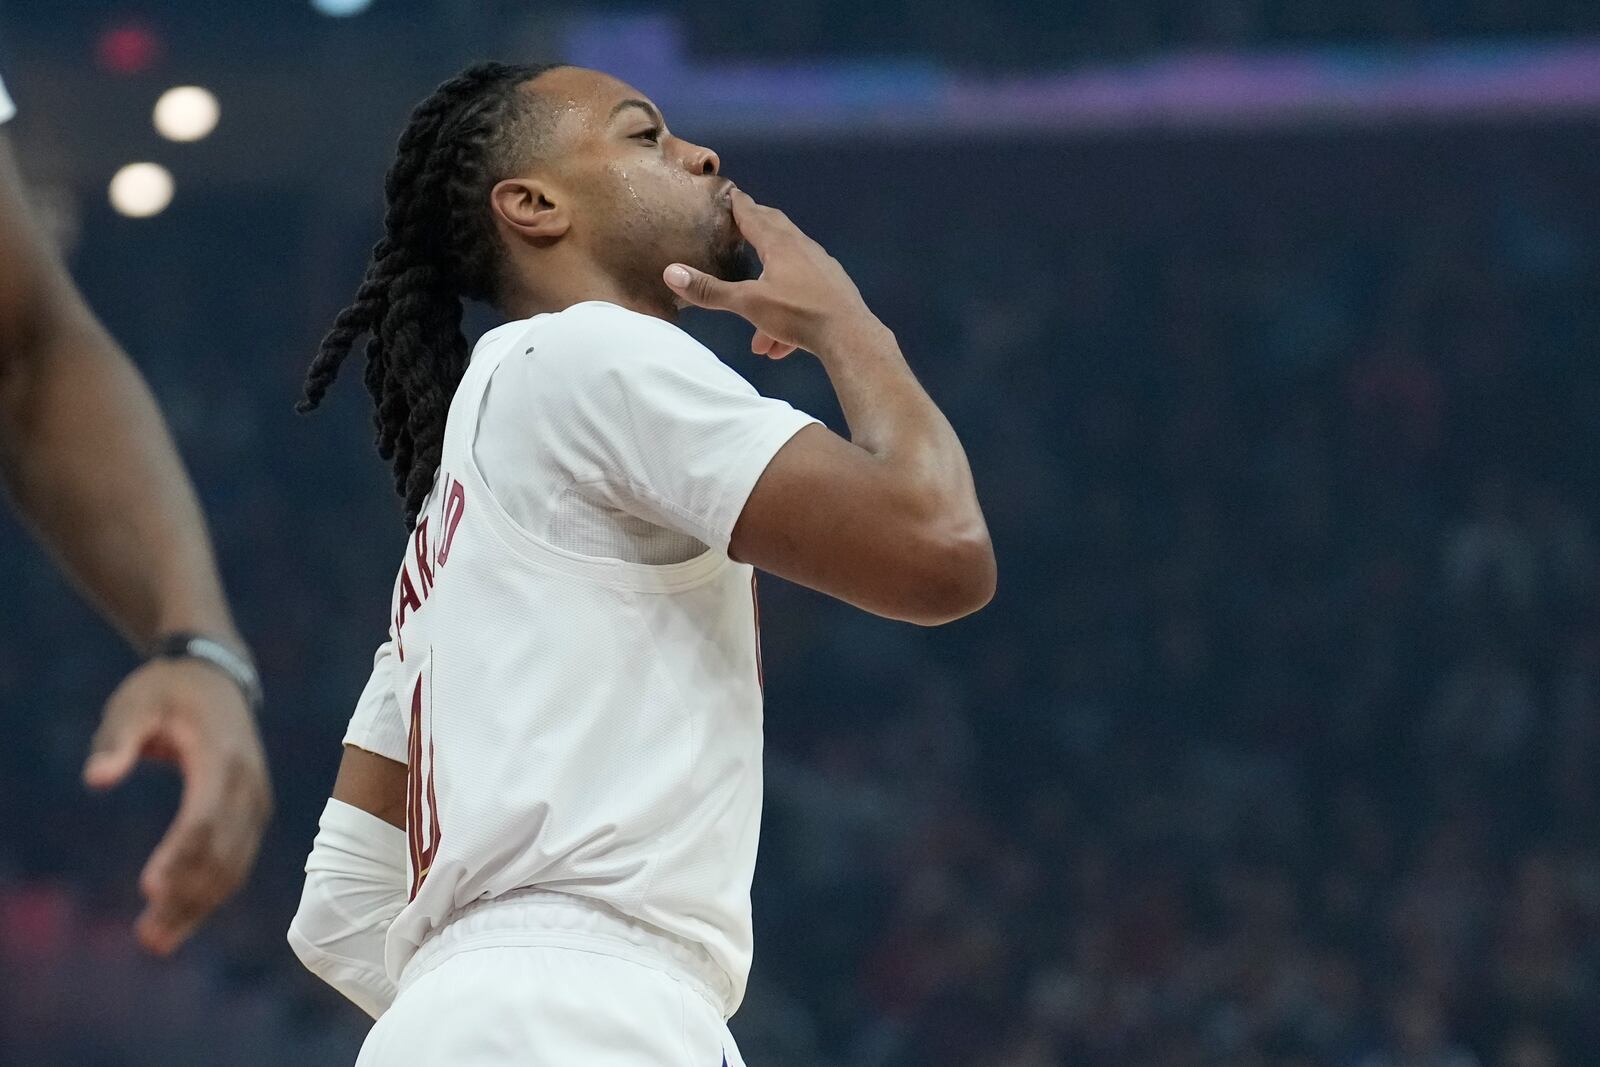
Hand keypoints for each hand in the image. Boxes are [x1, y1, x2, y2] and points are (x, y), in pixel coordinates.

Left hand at [83, 656, 271, 954]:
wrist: (218, 677)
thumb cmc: (167, 690)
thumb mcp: (133, 704)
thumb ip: (116, 740)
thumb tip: (97, 779)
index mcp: (223, 756)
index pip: (205, 817)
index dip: (180, 856)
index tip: (147, 890)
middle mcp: (250, 783)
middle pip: (223, 852)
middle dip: (187, 898)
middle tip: (146, 937)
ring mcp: (257, 800)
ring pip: (235, 865)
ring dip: (199, 906)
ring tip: (157, 941)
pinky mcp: (254, 813)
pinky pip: (238, 861)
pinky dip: (212, 894)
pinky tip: (182, 919)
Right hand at [664, 189, 881, 360]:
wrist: (850, 336)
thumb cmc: (798, 312)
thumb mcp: (749, 303)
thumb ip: (711, 291)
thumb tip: (671, 273)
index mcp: (780, 244)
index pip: (753, 214)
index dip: (738, 204)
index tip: (729, 193)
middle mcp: (802, 248)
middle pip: (775, 230)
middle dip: (756, 228)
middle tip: (741, 225)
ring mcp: (821, 268)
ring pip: (788, 274)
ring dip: (768, 296)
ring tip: (756, 334)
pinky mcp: (833, 291)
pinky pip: (803, 298)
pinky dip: (787, 317)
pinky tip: (778, 347)